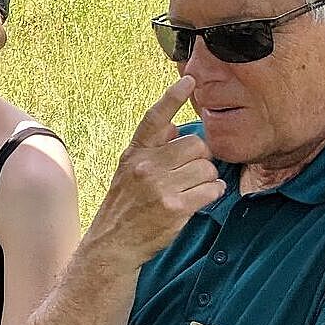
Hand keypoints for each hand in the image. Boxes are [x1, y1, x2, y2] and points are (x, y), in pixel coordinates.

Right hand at [87, 76, 223, 264]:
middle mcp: (145, 166)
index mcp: (135, 154)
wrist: (112, 244)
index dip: (172, 97)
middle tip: (192, 172)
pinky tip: (202, 198)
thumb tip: (173, 126)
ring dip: (207, 179)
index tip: (189, 80)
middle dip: (201, 158)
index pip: (154, 118)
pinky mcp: (175, 207)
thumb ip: (150, 149)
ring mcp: (160, 187)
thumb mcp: (127, 172)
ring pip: (206, 168)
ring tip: (193, 189)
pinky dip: (212, 193)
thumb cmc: (124, 207)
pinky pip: (211, 189)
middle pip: (196, 145)